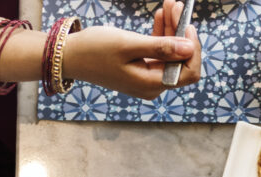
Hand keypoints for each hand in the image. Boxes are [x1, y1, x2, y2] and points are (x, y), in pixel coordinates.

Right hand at [63, 0, 201, 98]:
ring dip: (171, 28)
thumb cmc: (94, 50)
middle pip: (179, 59)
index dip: (192, 48)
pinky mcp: (141, 67)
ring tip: (170, 5)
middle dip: (181, 32)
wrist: (68, 55)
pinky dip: (160, 33)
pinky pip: (157, 50)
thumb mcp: (129, 45)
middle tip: (177, 6)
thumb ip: (160, 47)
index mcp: (152, 84)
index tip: (188, 25)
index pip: (188, 71)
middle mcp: (153, 84)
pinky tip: (161, 15)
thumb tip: (189, 47)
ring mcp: (147, 76)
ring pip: (169, 52)